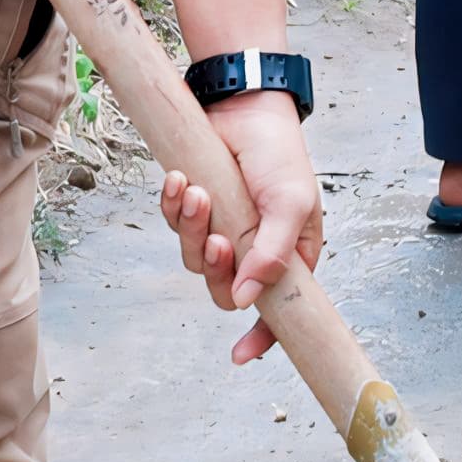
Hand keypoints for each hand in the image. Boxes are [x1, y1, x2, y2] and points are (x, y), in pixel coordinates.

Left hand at [160, 93, 324, 364]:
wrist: (244, 105)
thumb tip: (248, 300)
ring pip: (194, 258)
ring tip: (195, 190)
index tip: (240, 355)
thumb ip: (271, 255)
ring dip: (190, 226)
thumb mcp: (290, 204)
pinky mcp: (193, 208)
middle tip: (217, 236)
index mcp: (287, 256)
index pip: (277, 310)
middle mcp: (252, 250)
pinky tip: (177, 180)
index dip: (261, 337)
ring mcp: (221, 229)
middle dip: (215, 266)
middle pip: (225, 288)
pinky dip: (171, 205)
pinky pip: (173, 224)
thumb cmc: (279, 154)